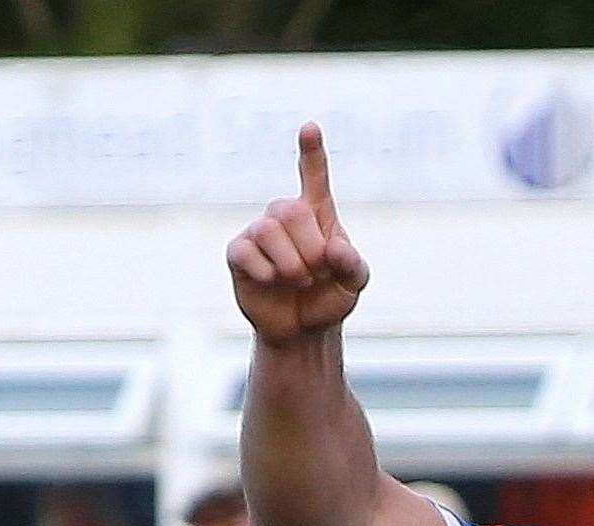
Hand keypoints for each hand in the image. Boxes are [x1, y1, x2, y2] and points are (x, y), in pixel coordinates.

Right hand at [226, 122, 369, 345]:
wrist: (304, 330)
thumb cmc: (330, 297)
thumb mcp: (354, 284)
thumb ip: (354, 265)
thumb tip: (334, 247)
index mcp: (318, 215)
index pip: (314, 177)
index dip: (312, 153)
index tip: (310, 128)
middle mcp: (285, 216)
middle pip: (291, 209)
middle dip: (310, 248)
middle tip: (317, 273)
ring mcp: (259, 233)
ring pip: (268, 229)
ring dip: (291, 264)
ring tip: (299, 281)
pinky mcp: (238, 254)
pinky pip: (246, 252)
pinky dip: (267, 272)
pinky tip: (273, 281)